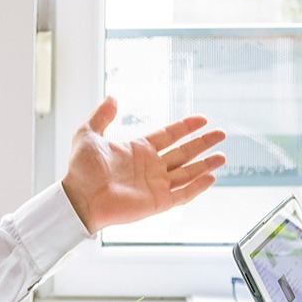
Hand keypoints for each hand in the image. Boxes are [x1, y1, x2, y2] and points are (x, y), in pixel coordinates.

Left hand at [60, 96, 225, 233]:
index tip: (202, 119)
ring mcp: (155, 185)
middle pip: (184, 153)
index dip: (186, 127)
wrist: (78, 197)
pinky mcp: (157, 203)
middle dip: (203, 143)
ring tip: (222, 156)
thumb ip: (102, 116)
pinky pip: (182, 194)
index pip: (169, 136)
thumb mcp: (88, 133)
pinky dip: (197, 187)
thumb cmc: (80, 169)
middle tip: (221, 134)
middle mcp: (150, 167)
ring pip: (187, 173)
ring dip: (205, 165)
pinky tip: (211, 178)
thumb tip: (113, 98)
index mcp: (138, 150)